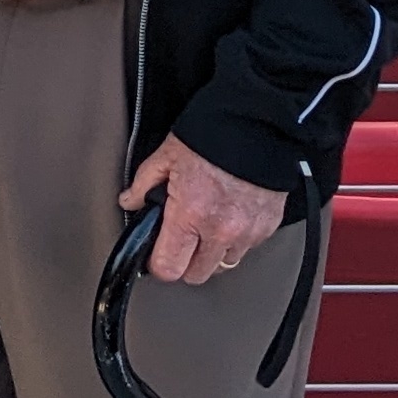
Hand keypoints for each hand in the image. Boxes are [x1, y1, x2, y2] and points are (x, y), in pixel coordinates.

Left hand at [119, 135, 290, 285]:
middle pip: (196, 275)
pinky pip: (246, 248)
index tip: (157, 254)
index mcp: (190, 214)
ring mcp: (247, 232)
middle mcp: (220, 229)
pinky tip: (230, 214)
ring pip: (223, 264)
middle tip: (181, 238)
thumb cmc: (215, 134)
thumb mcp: (167, 155)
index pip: (168, 268)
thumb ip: (143, 183)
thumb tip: (130, 200)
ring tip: (208, 222)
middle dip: (185, 260)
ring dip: (213, 251)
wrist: (257, 122)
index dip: (158, 263)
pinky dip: (236, 238)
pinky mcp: (267, 227)